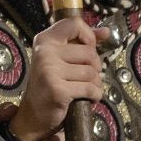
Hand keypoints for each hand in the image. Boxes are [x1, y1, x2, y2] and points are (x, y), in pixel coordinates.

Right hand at [10, 18, 106, 140]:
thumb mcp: (61, 59)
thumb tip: (106, 32)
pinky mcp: (58, 90)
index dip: (88, 35)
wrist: (33, 116)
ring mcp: (50, 71)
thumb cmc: (50, 84)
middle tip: (82, 78)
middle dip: (94, 68)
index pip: (73, 24)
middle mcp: (45, 52)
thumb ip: (83, 43)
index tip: (88, 48)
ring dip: (95, 84)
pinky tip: (85, 99)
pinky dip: (94, 96)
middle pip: (89, 52)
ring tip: (82, 89)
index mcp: (44, 40)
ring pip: (92, 72)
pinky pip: (91, 89)